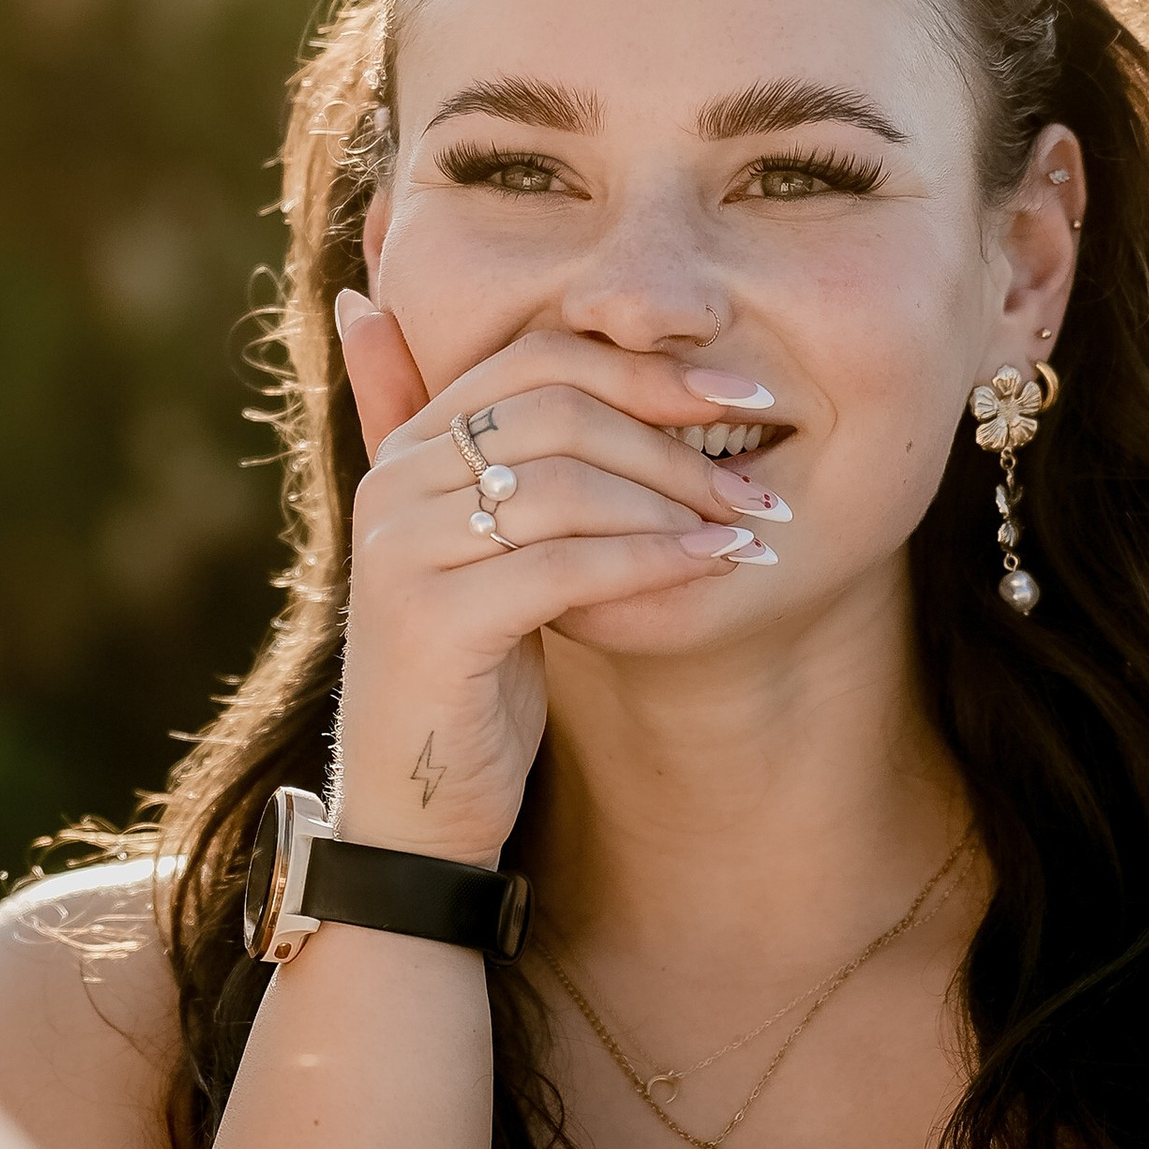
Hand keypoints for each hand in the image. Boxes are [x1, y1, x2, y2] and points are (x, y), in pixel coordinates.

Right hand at [330, 297, 787, 866]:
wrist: (416, 809)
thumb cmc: (473, 676)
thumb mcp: (489, 556)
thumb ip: (503, 467)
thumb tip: (459, 339)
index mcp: (405, 450)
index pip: (534, 358)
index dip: (648, 369)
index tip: (743, 393)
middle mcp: (390, 485)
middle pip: (557, 410)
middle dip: (674, 437)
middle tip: (757, 478)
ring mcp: (402, 551)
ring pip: (564, 484)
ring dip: (675, 501)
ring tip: (747, 528)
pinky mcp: (431, 621)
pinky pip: (566, 565)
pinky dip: (653, 560)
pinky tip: (714, 565)